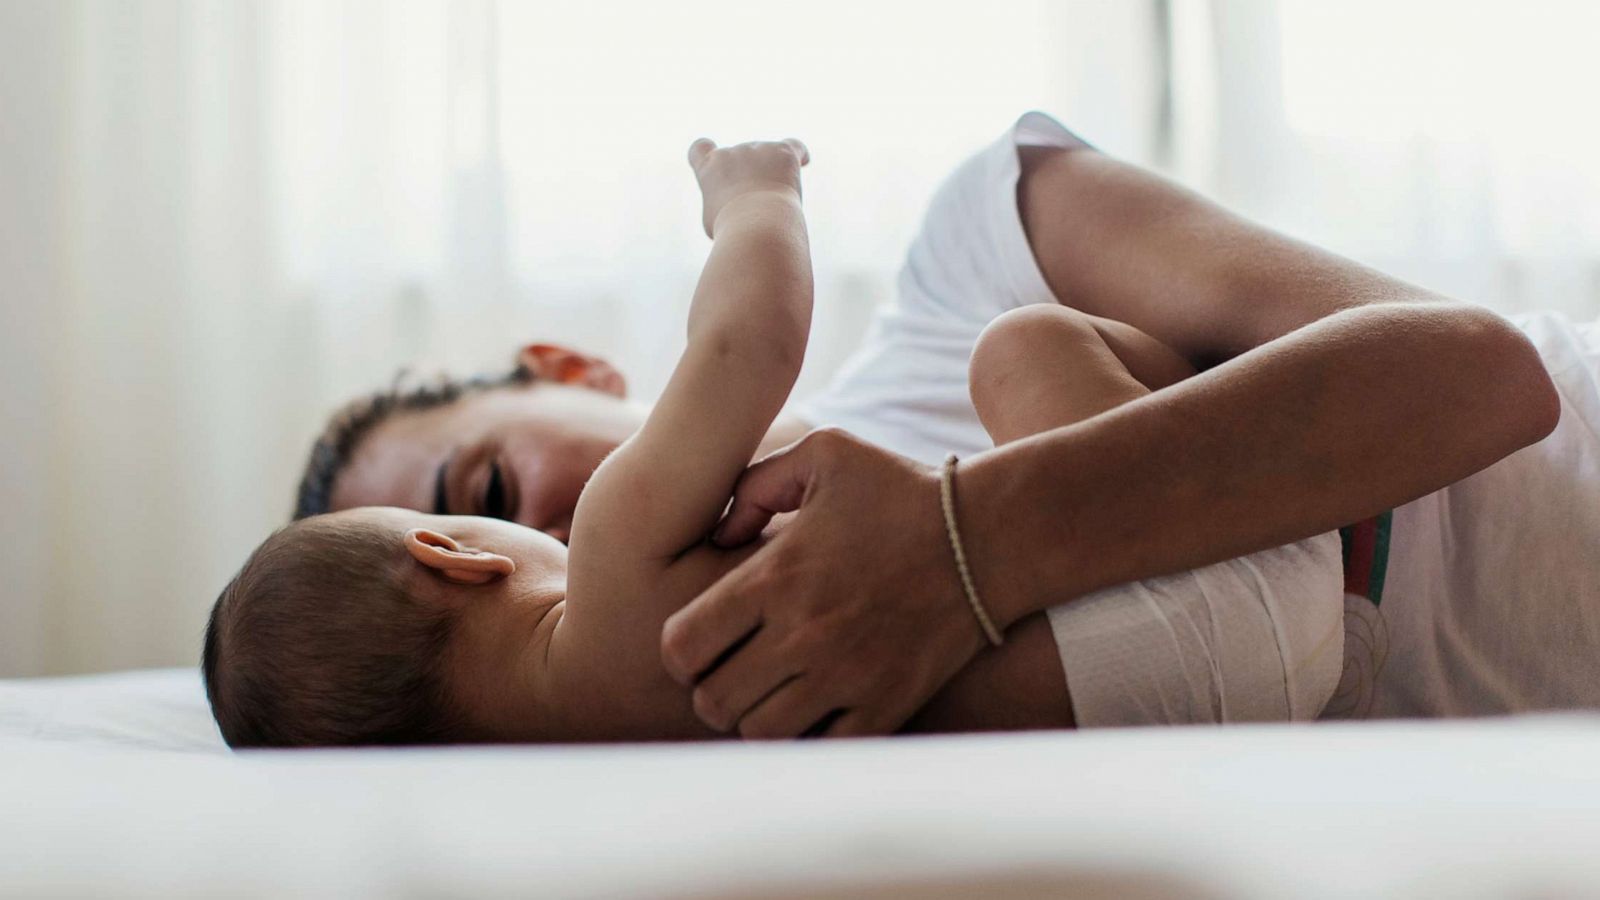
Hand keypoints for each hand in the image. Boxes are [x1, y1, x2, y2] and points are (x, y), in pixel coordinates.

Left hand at [660, 428, 992, 737]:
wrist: (990, 537)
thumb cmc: (902, 491)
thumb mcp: (826, 453)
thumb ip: (757, 481)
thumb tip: (719, 531)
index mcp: (775, 578)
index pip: (684, 646)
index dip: (681, 651)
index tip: (700, 643)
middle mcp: (804, 635)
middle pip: (714, 701)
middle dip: (712, 690)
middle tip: (732, 673)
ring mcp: (846, 677)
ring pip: (761, 734)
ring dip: (756, 718)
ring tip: (772, 693)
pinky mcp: (886, 706)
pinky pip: (821, 750)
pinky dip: (809, 738)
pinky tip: (816, 709)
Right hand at [687, 137, 809, 237]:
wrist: (756, 225)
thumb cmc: (733, 231)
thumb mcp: (714, 220)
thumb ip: (722, 203)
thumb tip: (738, 202)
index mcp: (709, 167)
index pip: (700, 148)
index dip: (709, 155)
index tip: (719, 164)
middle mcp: (732, 152)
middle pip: (742, 161)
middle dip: (751, 181)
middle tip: (758, 210)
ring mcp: (757, 149)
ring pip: (768, 159)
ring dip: (773, 176)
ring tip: (776, 203)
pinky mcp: (782, 152)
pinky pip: (794, 146)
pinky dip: (799, 154)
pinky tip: (803, 162)